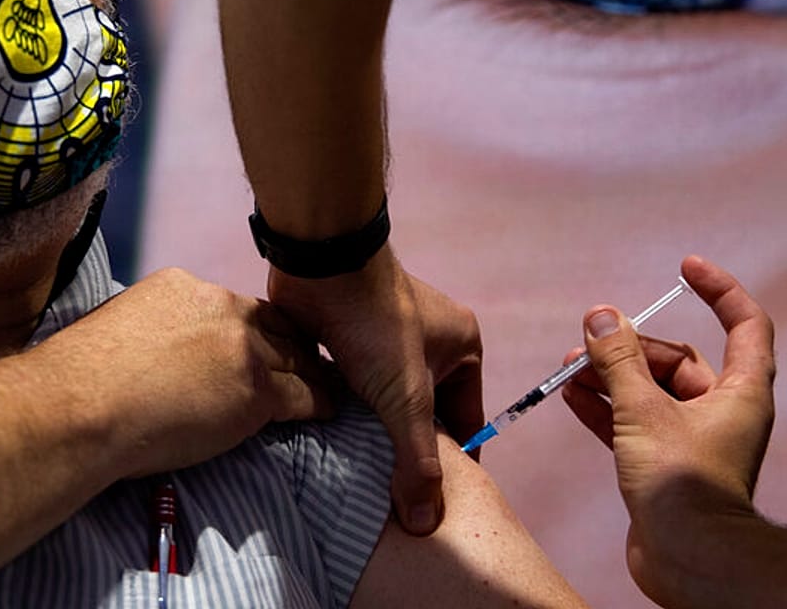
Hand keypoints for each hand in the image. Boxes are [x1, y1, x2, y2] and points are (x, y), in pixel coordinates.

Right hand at [51, 267, 334, 477]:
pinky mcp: (256, 389)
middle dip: (289, 344)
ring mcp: (242, 347)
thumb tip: (147, 350)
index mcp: (182, 287)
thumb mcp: (116, 326)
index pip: (233, 306)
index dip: (250, 329)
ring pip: (295, 357)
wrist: (83, 404)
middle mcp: (219, 307)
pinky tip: (330, 409)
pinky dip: (321, 401)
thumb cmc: (79, 378)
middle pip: (273, 325)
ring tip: (326, 385)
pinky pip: (303, 394)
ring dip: (312, 372)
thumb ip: (148, 330)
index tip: (255, 345)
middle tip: (303, 363)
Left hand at [266, 247, 482, 535]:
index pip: (466, 419)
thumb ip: (416, 461)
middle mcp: (431, 341)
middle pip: (425, 414)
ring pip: (386, 402)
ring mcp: (387, 340)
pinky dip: (344, 412)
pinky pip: (355, 387)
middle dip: (407, 449)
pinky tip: (330, 444)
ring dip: (372, 432)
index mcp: (462, 348)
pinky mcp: (349, 339)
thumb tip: (426, 523)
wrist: (321, 263)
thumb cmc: (377, 324)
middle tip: (391, 498)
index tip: (432, 502)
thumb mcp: (406, 398)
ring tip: (358, 478)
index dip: (452, 460)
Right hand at [561, 255, 774, 601]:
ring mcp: (693, 439)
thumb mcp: (643, 410)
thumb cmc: (682, 486)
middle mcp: (723, 411)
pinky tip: (571, 395)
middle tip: (588, 341)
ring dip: (611, 375)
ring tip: (568, 367)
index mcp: (741, 391)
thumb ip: (618, 360)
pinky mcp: (665, 464)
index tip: (686, 267)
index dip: (719, 290)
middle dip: (630, 346)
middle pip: (679, 358)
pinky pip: (633, 421)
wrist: (688, 560)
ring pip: (651, 390)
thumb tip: (599, 316)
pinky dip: (605, 406)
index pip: (745, 323)